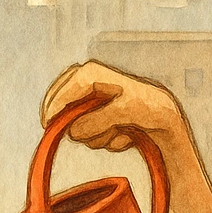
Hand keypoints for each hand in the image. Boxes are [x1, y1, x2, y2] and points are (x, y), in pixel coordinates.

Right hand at [41, 60, 184, 152]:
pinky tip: (122, 133)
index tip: (49, 126)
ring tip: (120, 130)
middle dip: (80, 127)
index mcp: (88, 74)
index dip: (53, 110)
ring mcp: (86, 103)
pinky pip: (87, 135)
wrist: (162, 116)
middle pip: (62, 111)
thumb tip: (73, 131)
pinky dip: (105, 138)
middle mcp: (83, 84)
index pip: (61, 93)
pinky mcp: (92, 119)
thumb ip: (97, 120)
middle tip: (104, 132)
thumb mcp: (124, 111)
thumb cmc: (146, 106)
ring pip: (75, 128)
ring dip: (98, 136)